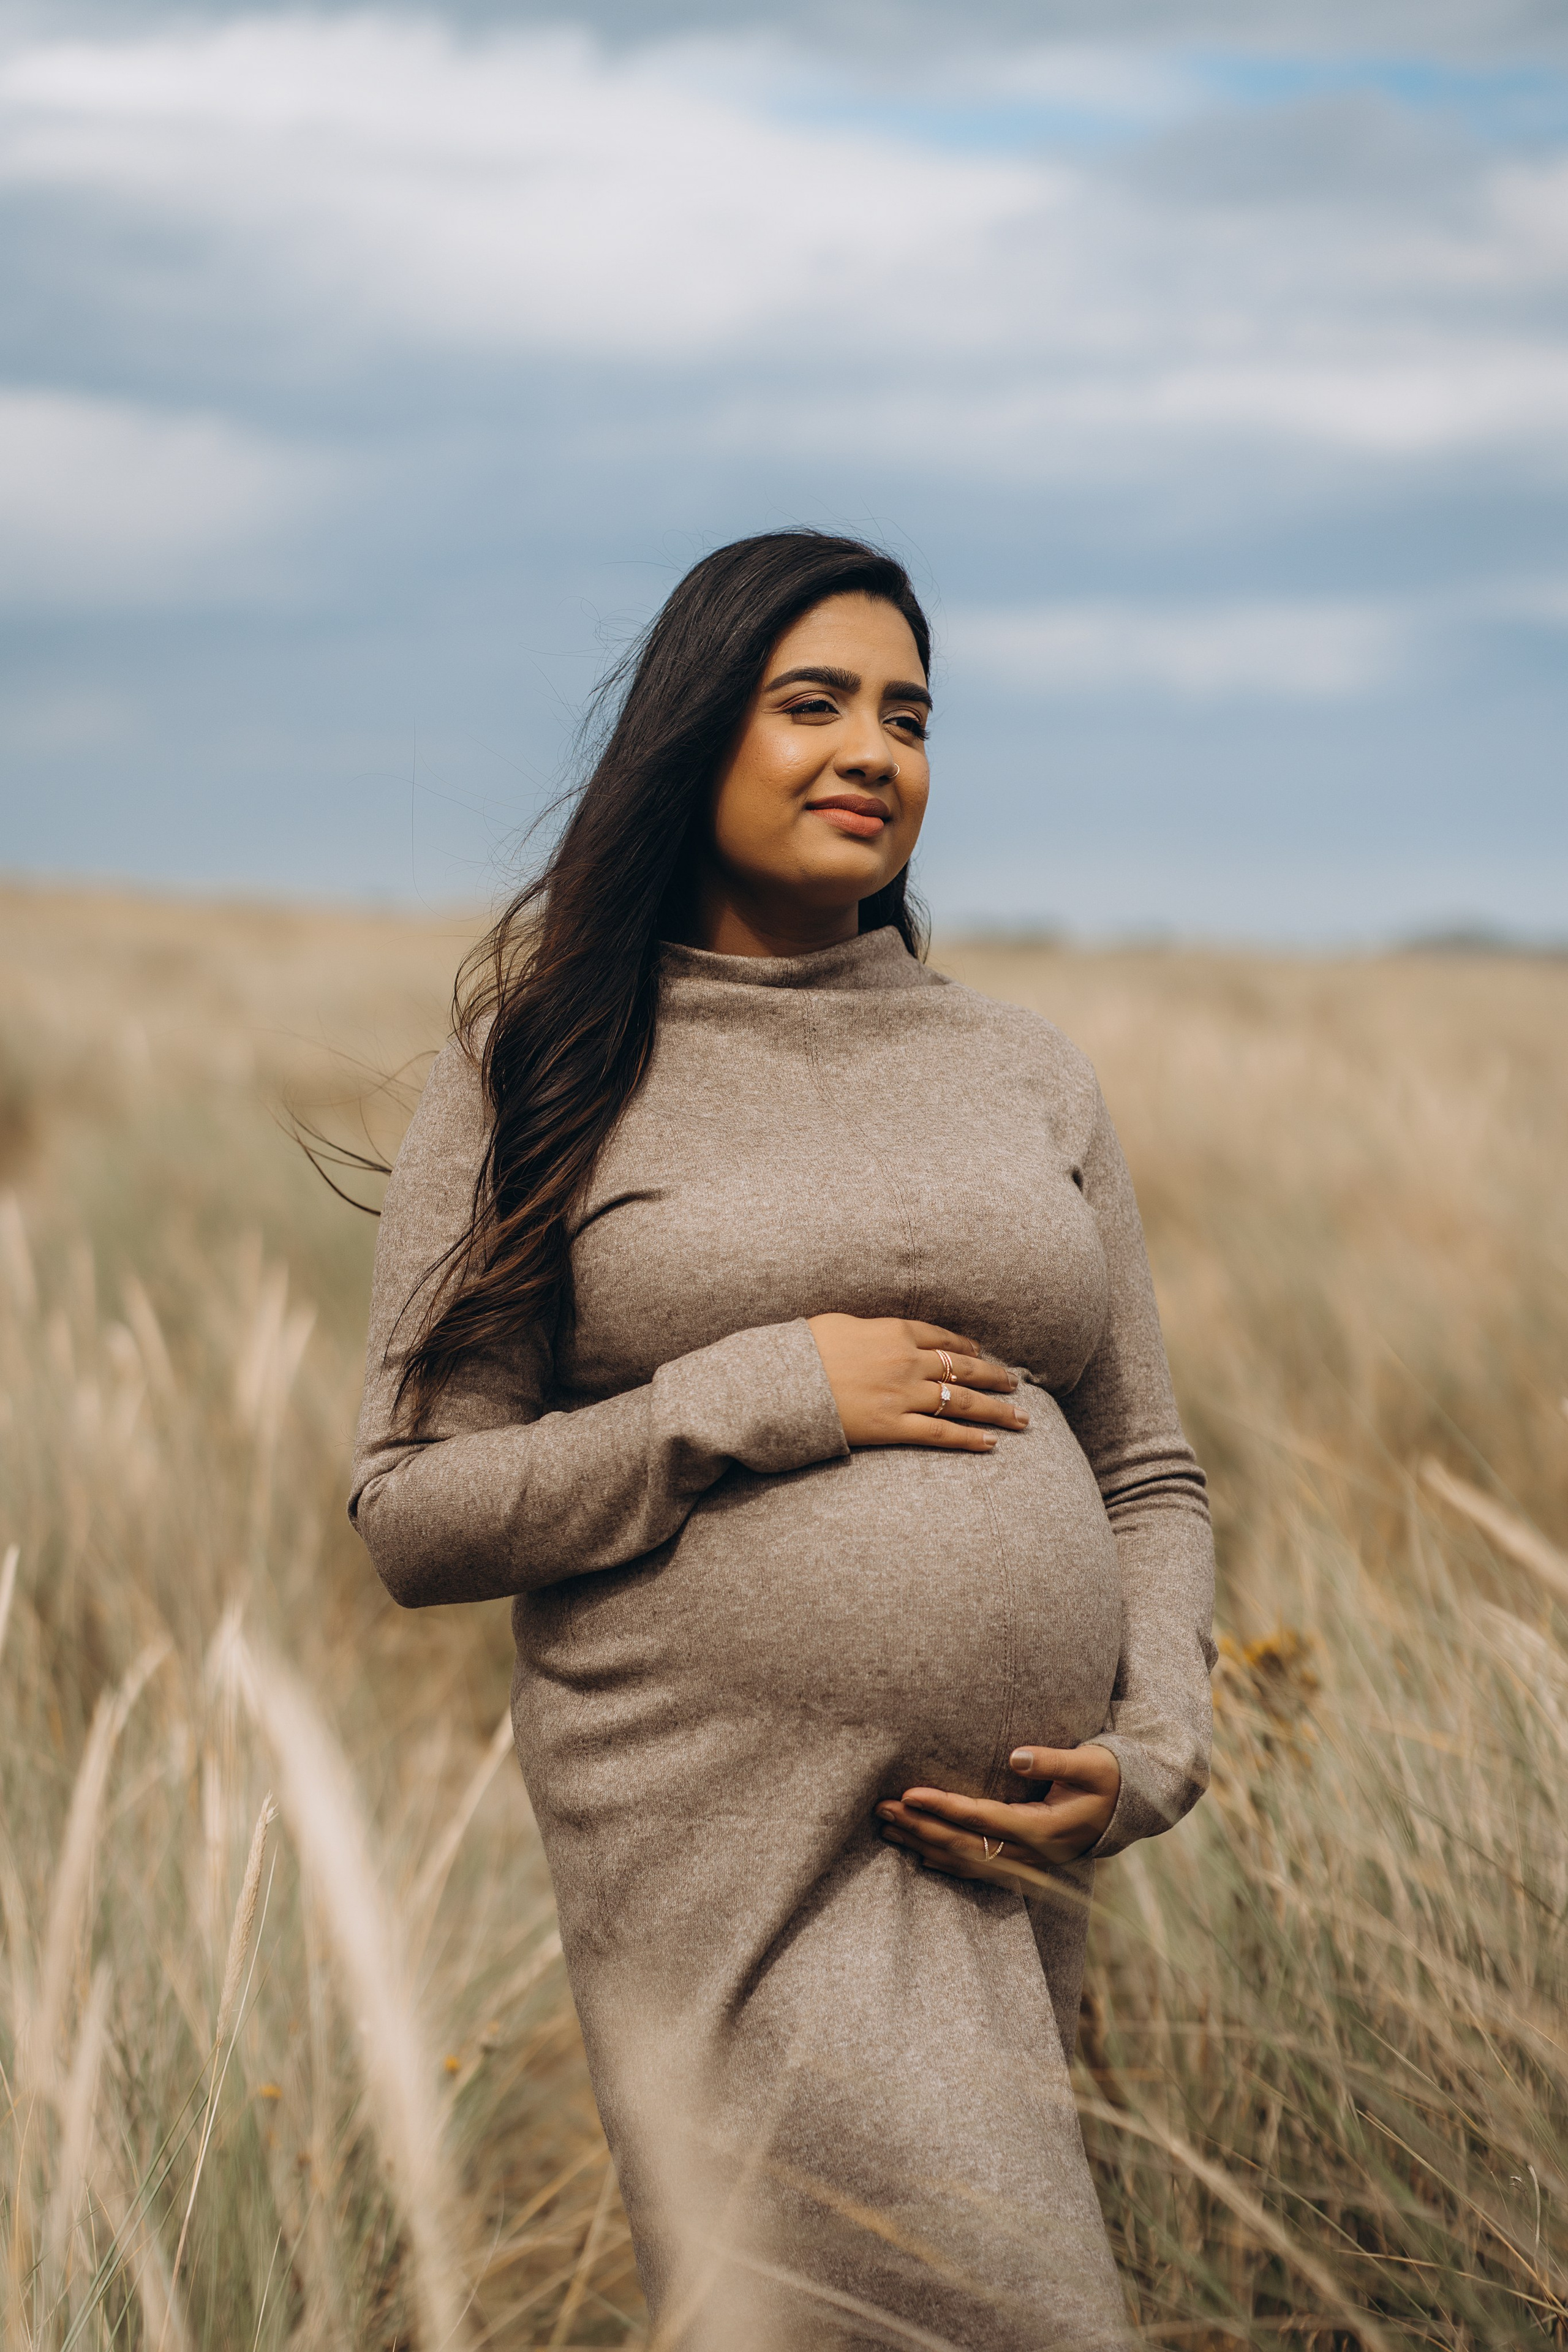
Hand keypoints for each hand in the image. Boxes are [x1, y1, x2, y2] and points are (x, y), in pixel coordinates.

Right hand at [808, 1315, 1029, 1453]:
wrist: (780, 1382)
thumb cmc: (803, 1350)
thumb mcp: (839, 1324)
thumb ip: (869, 1328)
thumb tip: (878, 1335)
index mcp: (894, 1330)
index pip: (942, 1337)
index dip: (967, 1348)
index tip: (981, 1355)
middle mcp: (907, 1360)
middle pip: (962, 1369)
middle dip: (994, 1377)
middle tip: (1015, 1384)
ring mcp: (903, 1394)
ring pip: (962, 1402)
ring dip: (995, 1410)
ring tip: (1021, 1417)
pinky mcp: (893, 1425)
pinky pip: (940, 1433)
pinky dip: (968, 1439)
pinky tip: (991, 1443)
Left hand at [876, 1744, 1121, 1876]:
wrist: (1131, 1810)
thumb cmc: (1110, 1778)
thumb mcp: (1091, 1764)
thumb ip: (1055, 1761)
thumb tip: (1016, 1756)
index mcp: (1045, 1828)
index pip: (983, 1818)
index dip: (944, 1807)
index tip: (909, 1792)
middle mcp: (1032, 1853)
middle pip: (965, 1844)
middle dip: (920, 1827)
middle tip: (881, 1809)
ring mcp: (1027, 1864)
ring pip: (966, 1860)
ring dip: (924, 1845)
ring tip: (888, 1829)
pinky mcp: (1025, 1864)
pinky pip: (979, 1870)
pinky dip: (947, 1865)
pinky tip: (920, 1857)